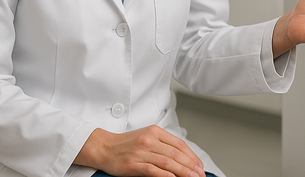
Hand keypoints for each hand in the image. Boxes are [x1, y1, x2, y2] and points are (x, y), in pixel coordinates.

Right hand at [75, 126, 205, 176]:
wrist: (103, 147)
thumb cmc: (126, 144)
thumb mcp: (147, 137)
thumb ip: (164, 144)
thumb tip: (182, 157)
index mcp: (155, 131)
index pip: (180, 144)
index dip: (192, 156)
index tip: (200, 166)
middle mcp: (149, 140)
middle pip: (176, 153)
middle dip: (191, 166)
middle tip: (200, 175)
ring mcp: (141, 152)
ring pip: (168, 162)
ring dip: (183, 171)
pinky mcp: (133, 164)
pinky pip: (152, 170)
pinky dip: (165, 174)